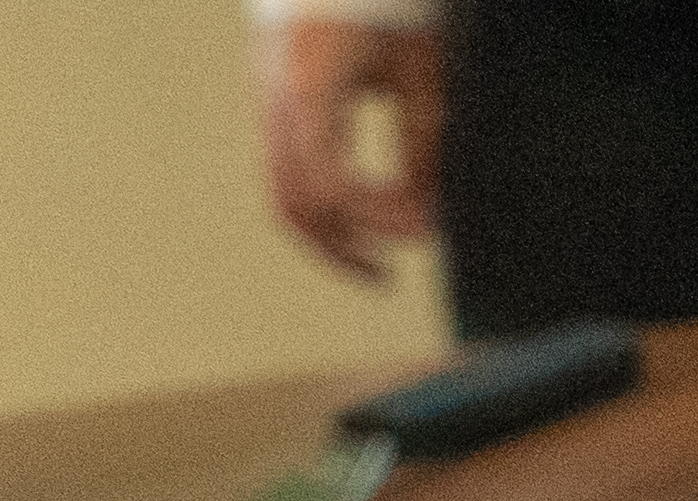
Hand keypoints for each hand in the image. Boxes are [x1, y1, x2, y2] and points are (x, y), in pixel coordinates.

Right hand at [257, 18, 444, 283]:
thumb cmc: (385, 8)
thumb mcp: (420, 71)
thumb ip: (423, 141)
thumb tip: (429, 215)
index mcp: (312, 92)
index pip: (332, 184)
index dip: (378, 218)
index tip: (425, 232)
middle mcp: (278, 103)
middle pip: (295, 202)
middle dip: (343, 247)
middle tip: (386, 278)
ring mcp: (268, 105)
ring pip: (282, 194)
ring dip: (328, 237)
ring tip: (374, 266)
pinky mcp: (274, 108)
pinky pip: (285, 174)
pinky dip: (322, 207)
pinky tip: (363, 218)